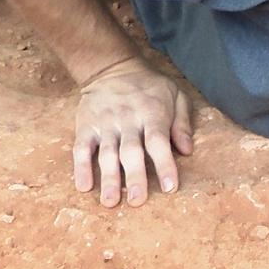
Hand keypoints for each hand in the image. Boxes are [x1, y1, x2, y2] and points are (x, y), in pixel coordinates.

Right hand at [73, 57, 193, 206]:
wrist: (111, 67)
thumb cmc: (149, 86)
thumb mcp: (175, 94)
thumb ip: (182, 122)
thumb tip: (187, 150)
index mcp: (152, 114)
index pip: (159, 142)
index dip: (165, 165)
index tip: (170, 188)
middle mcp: (128, 121)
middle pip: (132, 152)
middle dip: (135, 177)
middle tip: (137, 201)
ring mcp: (105, 124)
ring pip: (106, 154)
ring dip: (108, 178)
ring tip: (110, 202)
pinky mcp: (86, 126)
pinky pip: (81, 148)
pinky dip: (81, 167)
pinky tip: (83, 186)